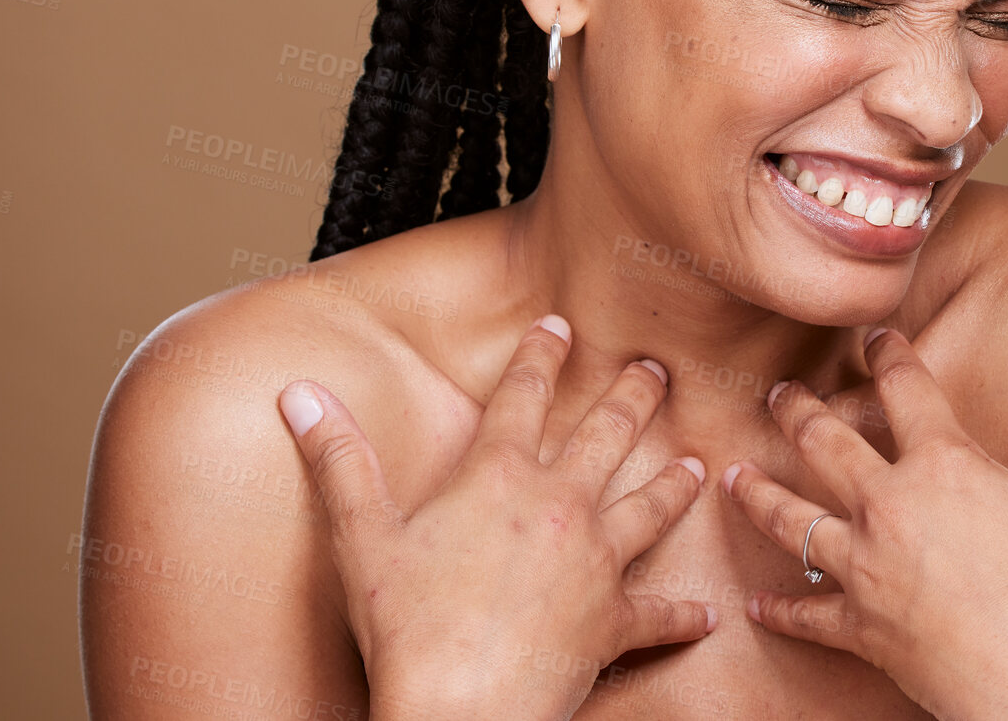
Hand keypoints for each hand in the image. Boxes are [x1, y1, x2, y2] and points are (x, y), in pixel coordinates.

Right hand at [277, 314, 715, 720]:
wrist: (461, 710)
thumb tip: (300, 394)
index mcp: (499, 478)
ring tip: (698, 464)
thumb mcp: (362, 538)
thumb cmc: (408, 628)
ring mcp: (595, 561)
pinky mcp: (614, 620)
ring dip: (675, 484)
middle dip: (633, 395)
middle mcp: (559, 506)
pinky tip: (706, 612)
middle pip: (607, 434)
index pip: (522, 397)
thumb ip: (338, 460)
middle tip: (656, 369)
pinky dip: (682, 614)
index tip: (561, 325)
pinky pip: (658, 613)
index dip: (541, 356)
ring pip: (650, 506)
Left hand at [721, 328, 1007, 720]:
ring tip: (734, 474)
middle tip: (778, 393)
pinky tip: (756, 604)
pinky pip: (806, 613)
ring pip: (789, 518)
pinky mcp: (860, 627)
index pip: (905, 388)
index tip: (875, 338)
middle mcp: (889, 506)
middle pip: (823, 442)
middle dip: (796, 409)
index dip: (888, 354)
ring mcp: (865, 568)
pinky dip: (780, 609)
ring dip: (756, 492)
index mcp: (943, 465)